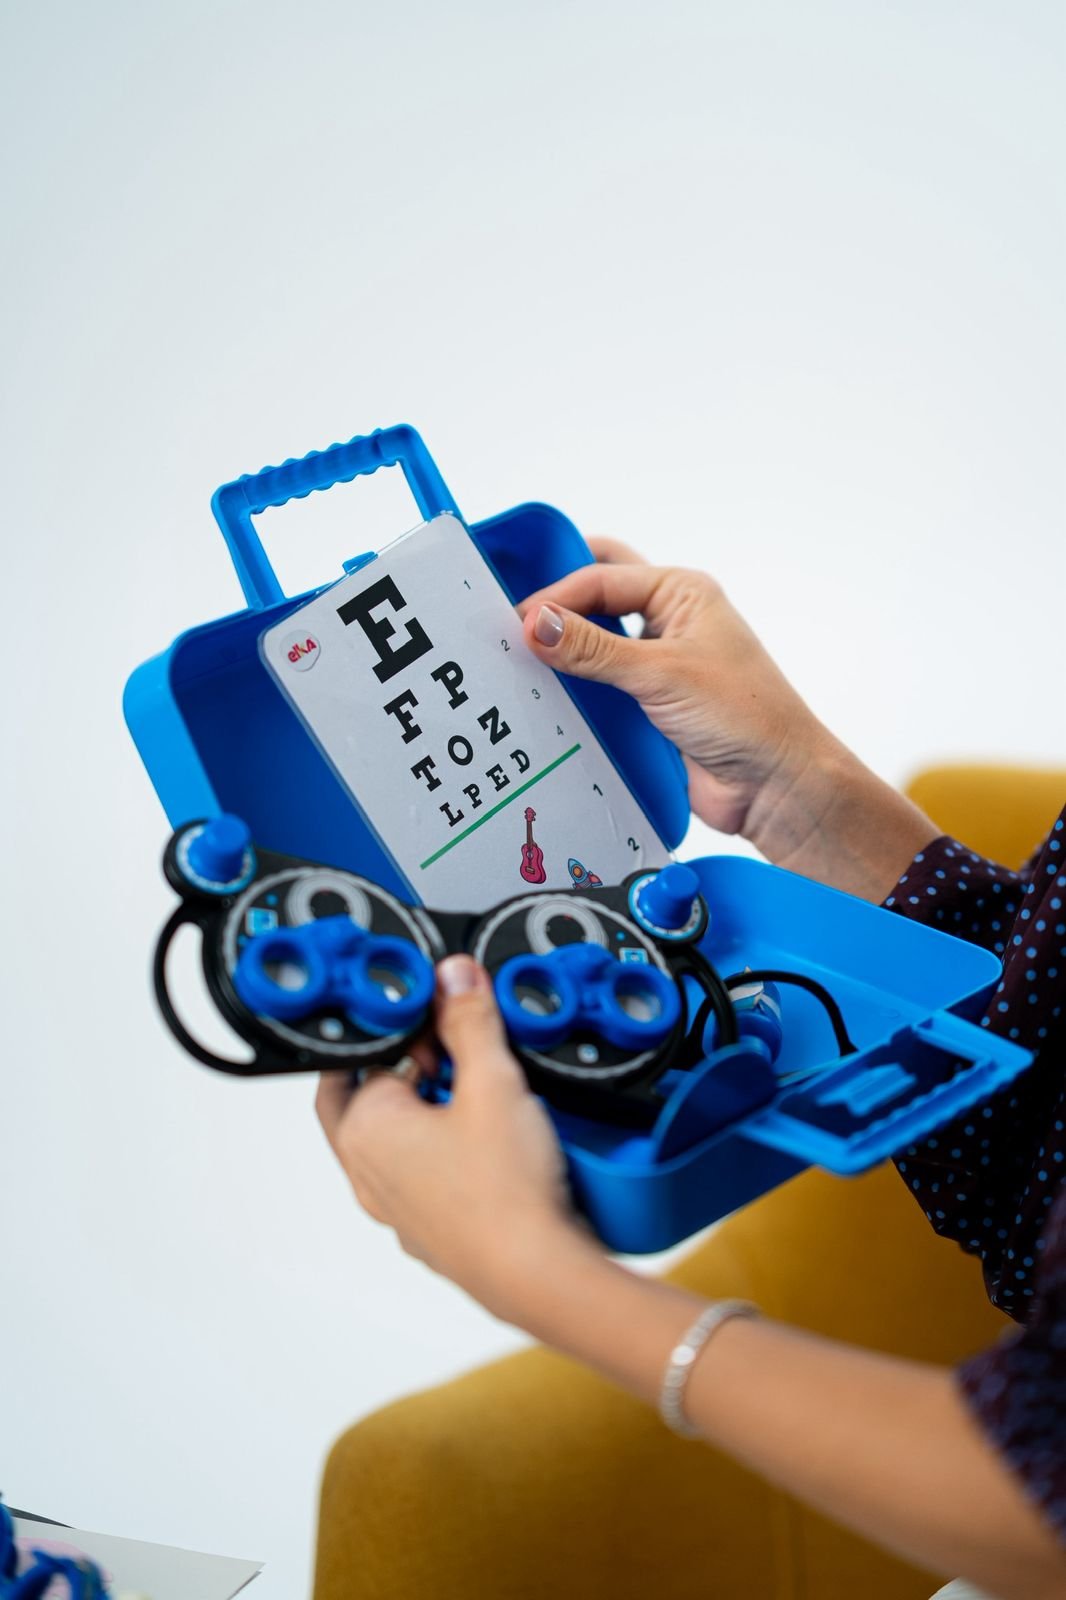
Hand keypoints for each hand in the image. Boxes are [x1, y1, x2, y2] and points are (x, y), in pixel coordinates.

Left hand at [315, 954, 589, 1317]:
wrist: (537, 1275)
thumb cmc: (505, 1194)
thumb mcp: (492, 1083)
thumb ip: (470, 1021)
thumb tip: (454, 978)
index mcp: (364, 1130)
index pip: (368, 1054)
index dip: (406, 1029)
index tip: (443, 1013)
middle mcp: (367, 1172)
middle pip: (370, 1097)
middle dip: (407, 1065)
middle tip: (452, 1047)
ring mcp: (395, 1207)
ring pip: (398, 1139)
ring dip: (427, 1108)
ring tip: (478, 1092)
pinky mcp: (427, 1230)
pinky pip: (424, 1175)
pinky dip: (445, 1151)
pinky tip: (491, 1143)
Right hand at [520, 536, 824, 839]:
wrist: (774, 786)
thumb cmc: (745, 715)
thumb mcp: (662, 673)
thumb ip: (594, 649)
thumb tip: (535, 624)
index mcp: (682, 592)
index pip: (601, 578)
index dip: (555, 596)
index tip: (514, 622)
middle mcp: (669, 621)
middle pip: (597, 597)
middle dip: (556, 606)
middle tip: (508, 620)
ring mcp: (657, 663)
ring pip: (594, 644)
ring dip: (561, 651)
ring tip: (514, 660)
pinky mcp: (647, 705)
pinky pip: (598, 689)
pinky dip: (571, 690)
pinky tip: (541, 698)